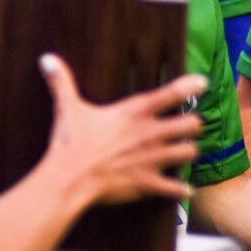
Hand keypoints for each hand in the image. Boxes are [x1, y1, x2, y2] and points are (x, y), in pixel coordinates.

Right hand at [39, 54, 203, 206]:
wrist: (69, 179)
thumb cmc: (69, 143)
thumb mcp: (68, 108)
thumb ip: (62, 82)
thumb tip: (47, 59)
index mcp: (134, 112)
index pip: (171, 93)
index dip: (190, 86)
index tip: (203, 83)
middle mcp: (150, 133)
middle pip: (191, 124)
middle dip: (193, 125)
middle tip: (191, 126)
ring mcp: (152, 159)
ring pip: (190, 152)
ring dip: (190, 152)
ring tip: (188, 151)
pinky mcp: (148, 182)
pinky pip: (175, 188)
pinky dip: (182, 190)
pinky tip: (187, 190)